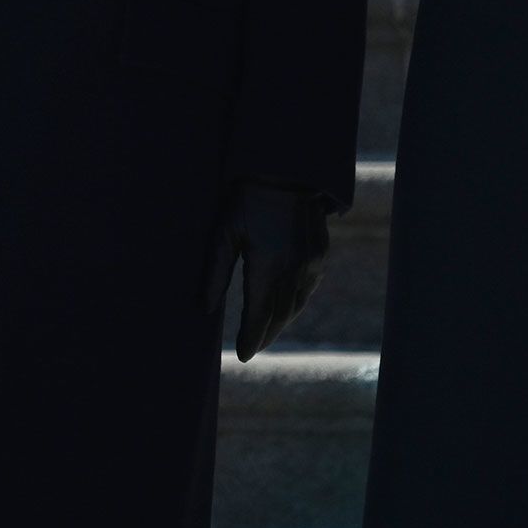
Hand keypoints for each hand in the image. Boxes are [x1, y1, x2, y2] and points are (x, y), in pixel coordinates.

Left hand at [201, 180, 332, 361]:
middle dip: (265, 334)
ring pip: (297, 305)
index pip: (258, 313)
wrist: (285, 172)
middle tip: (252, 349)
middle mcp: (293, 268)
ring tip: (266, 334)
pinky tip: (285, 308)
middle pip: (279, 315)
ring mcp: (311, 263)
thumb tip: (206, 309)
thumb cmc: (246, 201)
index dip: (251, 337)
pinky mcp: (320, 255)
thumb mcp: (224, 233)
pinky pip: (308, 288)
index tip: (242, 355)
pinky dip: (296, 303)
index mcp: (267, 265)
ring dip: (281, 322)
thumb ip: (216, 273)